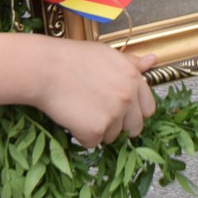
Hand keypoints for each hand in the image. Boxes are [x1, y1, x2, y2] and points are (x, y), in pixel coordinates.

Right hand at [25, 39, 158, 146]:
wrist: (45, 68)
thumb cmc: (72, 58)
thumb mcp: (107, 54)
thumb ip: (131, 63)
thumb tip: (152, 61)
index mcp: (133, 78)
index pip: (148, 108)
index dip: (134, 111)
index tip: (121, 110)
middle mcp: (128, 98)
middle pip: (135, 127)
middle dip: (120, 125)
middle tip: (99, 114)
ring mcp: (113, 115)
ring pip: (113, 136)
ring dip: (99, 130)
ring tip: (81, 110)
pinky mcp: (95, 130)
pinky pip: (92, 142)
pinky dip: (82, 135)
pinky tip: (72, 117)